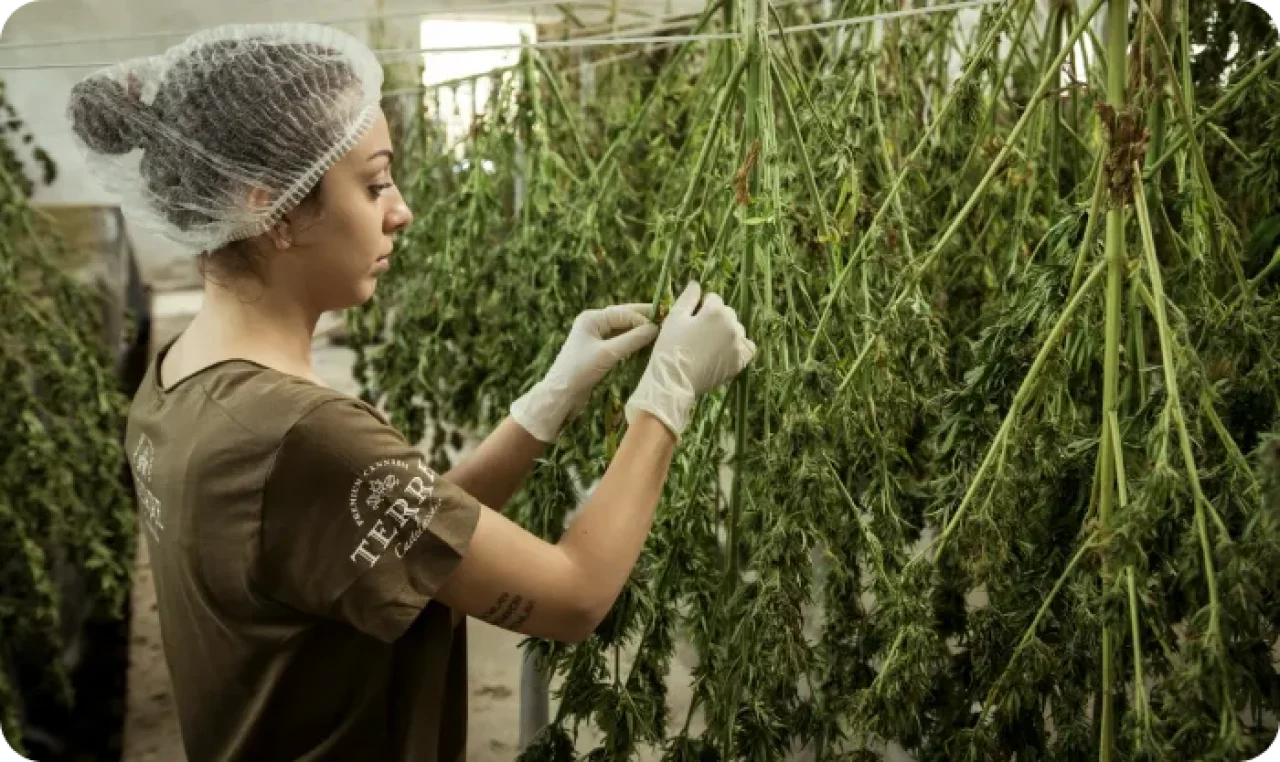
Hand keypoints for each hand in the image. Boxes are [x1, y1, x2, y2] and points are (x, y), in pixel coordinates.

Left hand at [511, 303, 659, 442]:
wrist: (561, 395)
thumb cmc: (580, 371)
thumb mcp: (608, 354)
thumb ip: (632, 340)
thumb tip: (654, 329)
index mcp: (592, 319)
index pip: (624, 313)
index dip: (643, 318)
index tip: (662, 326)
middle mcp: (594, 324)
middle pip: (624, 317)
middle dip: (643, 320)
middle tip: (666, 322)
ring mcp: (596, 338)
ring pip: (623, 330)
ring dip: (639, 332)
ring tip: (659, 334)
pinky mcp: (598, 352)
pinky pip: (620, 342)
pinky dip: (632, 343)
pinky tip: (645, 346)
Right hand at [624, 281, 755, 438]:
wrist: (674, 382)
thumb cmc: (670, 347)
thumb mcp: (674, 318)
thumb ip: (688, 298)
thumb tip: (696, 284)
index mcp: (716, 311)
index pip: (713, 299)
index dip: (699, 308)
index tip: (690, 321)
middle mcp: (732, 325)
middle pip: (726, 313)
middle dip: (714, 319)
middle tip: (697, 335)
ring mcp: (738, 344)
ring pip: (736, 329)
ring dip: (726, 333)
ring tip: (708, 346)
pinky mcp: (740, 362)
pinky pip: (747, 348)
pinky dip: (739, 347)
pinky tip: (725, 352)